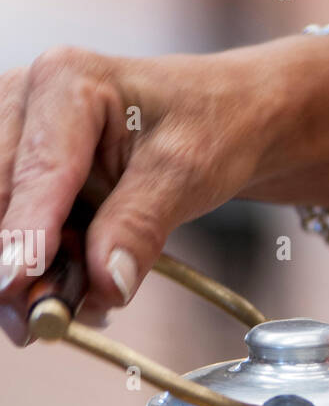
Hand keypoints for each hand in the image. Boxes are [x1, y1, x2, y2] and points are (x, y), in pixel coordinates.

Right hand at [0, 38, 328, 344]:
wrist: (228, 119)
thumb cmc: (213, 126)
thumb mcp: (189, 172)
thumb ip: (141, 225)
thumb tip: (106, 283)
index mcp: (68, 81)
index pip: (38, 171)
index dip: (24, 232)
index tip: (16, 280)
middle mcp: (27, 101)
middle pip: (1, 197)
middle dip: (17, 266)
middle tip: (41, 323)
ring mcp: (18, 136)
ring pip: (0, 217)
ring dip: (28, 275)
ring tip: (71, 310)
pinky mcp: (24, 173)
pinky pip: (15, 229)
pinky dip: (40, 270)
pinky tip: (77, 291)